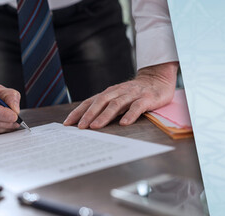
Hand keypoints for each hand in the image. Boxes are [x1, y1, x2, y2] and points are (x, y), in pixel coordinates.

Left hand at [63, 62, 178, 128]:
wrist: (158, 79)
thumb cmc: (135, 92)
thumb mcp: (118, 98)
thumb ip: (105, 107)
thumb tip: (87, 122)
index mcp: (109, 93)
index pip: (90, 101)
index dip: (78, 111)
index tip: (67, 123)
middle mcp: (118, 92)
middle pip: (100, 102)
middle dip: (89, 114)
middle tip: (80, 126)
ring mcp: (132, 95)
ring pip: (116, 104)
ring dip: (104, 116)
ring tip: (96, 127)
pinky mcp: (146, 99)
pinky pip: (137, 107)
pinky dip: (130, 115)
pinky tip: (124, 123)